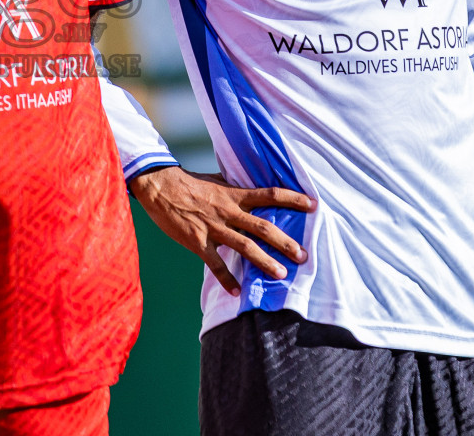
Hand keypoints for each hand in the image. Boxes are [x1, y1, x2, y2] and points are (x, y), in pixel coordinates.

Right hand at [128, 166, 313, 294]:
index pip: (269, 195)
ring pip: (244, 247)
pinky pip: (215, 263)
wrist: (160, 186)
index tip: (313, 205)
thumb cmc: (190, 183)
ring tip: (282, 274)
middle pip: (263, 227)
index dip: (292, 199)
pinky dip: (226, 278)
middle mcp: (228, 211)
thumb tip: (256, 187)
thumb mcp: (217, 181)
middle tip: (303, 256)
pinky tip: (237, 291)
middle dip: (285, 242)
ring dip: (264, 262)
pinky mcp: (197, 241)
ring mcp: (213, 228)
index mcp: (234, 195)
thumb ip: (237, 188)